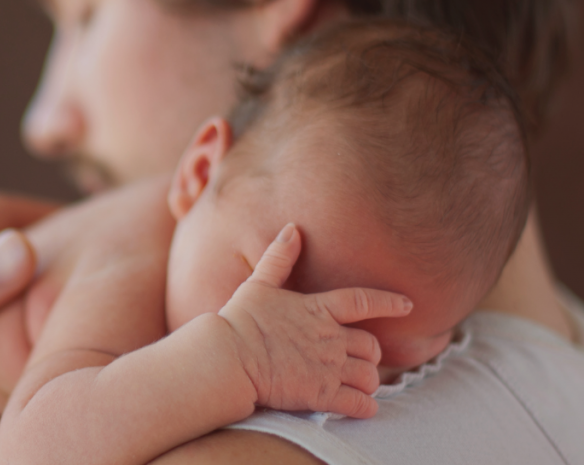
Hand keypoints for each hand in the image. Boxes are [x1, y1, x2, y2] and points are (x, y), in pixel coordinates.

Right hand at [218, 223, 412, 418]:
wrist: (227, 357)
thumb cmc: (239, 320)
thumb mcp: (258, 283)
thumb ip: (279, 257)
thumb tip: (292, 228)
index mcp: (318, 309)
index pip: (363, 302)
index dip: (389, 303)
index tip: (408, 305)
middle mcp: (330, 338)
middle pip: (371, 346)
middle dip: (370, 355)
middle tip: (360, 360)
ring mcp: (327, 368)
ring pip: (369, 377)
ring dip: (368, 382)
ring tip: (359, 385)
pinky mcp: (321, 395)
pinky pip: (358, 405)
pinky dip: (365, 407)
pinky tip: (361, 408)